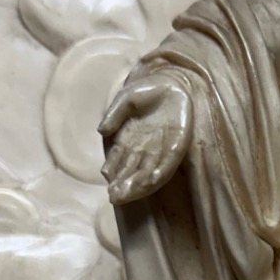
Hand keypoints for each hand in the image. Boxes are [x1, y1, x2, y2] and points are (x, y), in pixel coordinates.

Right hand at [99, 71, 191, 204]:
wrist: (173, 83)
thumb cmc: (147, 90)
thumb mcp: (126, 99)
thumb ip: (114, 114)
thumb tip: (101, 131)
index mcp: (129, 138)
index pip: (118, 158)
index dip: (112, 169)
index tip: (106, 179)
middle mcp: (144, 147)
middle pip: (131, 169)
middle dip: (123, 183)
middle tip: (115, 196)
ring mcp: (161, 148)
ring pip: (148, 171)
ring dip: (139, 183)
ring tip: (130, 193)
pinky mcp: (178, 146)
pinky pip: (169, 162)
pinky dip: (161, 171)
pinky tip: (153, 180)